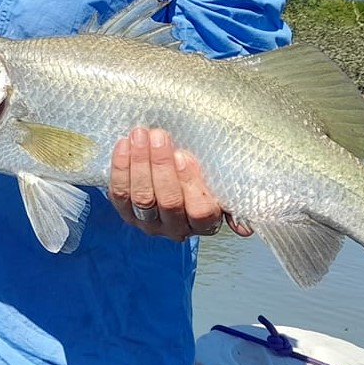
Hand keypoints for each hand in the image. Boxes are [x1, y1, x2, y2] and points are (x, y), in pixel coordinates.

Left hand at [108, 127, 251, 240]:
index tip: (183, 155)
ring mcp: (148, 222)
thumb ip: (230, 196)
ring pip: (142, 197)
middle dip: (161, 166)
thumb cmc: (200, 178)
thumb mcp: (220, 185)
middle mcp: (175, 227)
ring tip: (140, 135)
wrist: (171, 179)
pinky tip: (124, 144)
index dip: (190, 183)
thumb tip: (244, 229)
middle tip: (158, 136)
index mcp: (204, 222)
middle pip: (168, 201)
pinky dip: (120, 168)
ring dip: (139, 163)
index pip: (200, 211)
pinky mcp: (125, 213)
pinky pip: (119, 193)